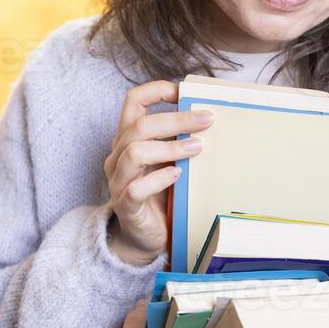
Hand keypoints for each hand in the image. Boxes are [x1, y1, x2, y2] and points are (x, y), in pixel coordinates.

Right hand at [104, 79, 213, 263]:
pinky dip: (160, 178)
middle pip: (140, 125)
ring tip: (197, 148)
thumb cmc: (161, 194)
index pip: (133, 100)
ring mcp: (119, 180)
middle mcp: (118, 155)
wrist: (144, 237)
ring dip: (170, 147)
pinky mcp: (126, 205)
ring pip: (135, 152)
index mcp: (128, 138)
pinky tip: (179, 175)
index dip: (157, 90)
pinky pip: (137, 188)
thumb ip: (179, 140)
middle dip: (177, 119)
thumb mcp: (170, 160)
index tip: (185, 92)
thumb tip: (210, 118)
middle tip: (207, 120)